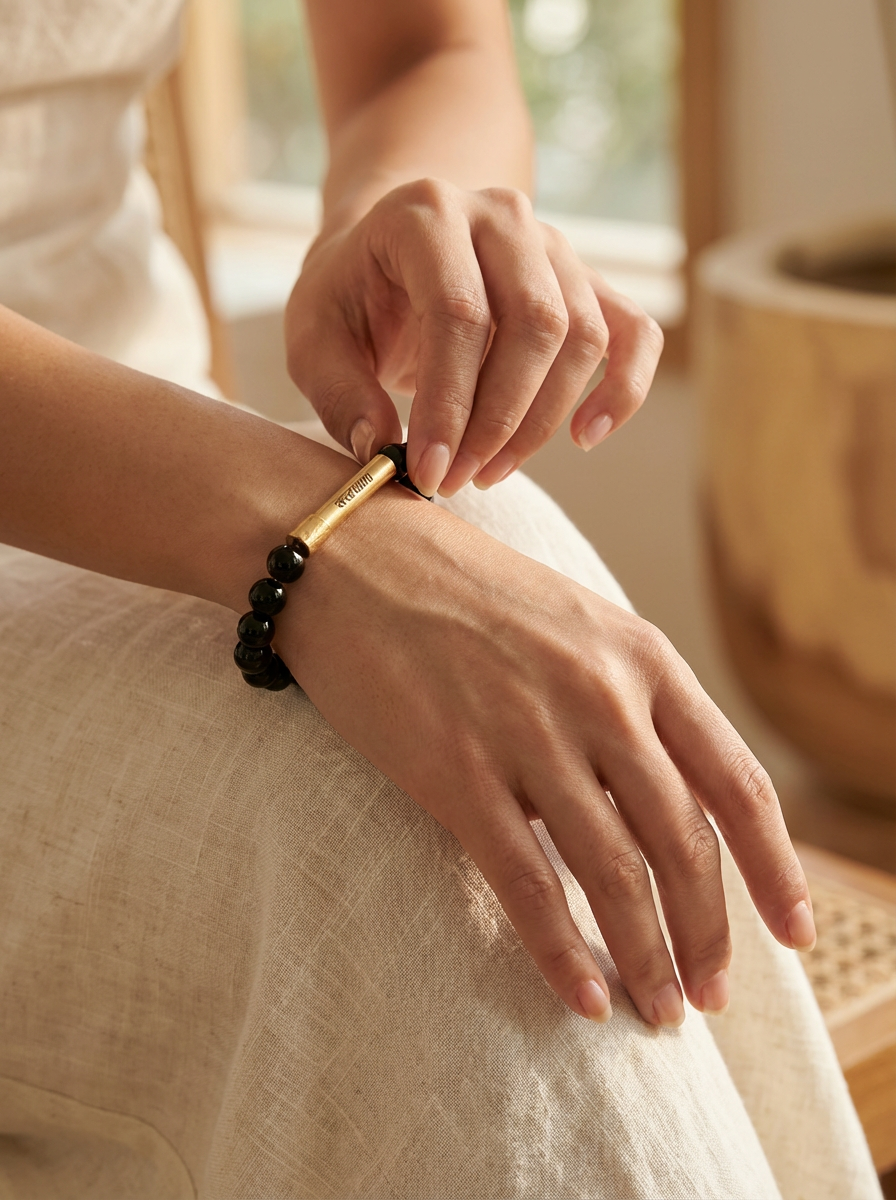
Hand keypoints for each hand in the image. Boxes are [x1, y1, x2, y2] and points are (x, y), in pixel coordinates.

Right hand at [274, 483, 815, 1025]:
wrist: (354, 559)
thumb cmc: (464, 590)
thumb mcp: (577, 622)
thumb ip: (631, 697)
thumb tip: (669, 796)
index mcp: (642, 658)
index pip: (736, 783)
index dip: (775, 869)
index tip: (794, 931)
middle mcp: (599, 697)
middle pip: (683, 843)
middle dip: (708, 933)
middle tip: (712, 995)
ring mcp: (527, 734)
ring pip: (614, 874)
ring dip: (646, 958)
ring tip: (657, 1010)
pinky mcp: (455, 771)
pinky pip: (525, 881)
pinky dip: (561, 950)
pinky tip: (581, 997)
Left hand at [285, 179, 663, 496]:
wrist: (389, 249)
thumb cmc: (350, 294)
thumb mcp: (313, 337)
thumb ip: (340, 394)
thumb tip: (382, 451)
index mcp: (426, 213)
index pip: (459, 312)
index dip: (449, 403)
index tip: (429, 471)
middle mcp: (501, 215)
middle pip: (536, 323)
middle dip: (499, 420)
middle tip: (457, 478)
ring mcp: (553, 246)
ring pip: (582, 337)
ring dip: (542, 420)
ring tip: (489, 469)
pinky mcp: (585, 283)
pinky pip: (634, 334)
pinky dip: (622, 390)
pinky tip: (585, 437)